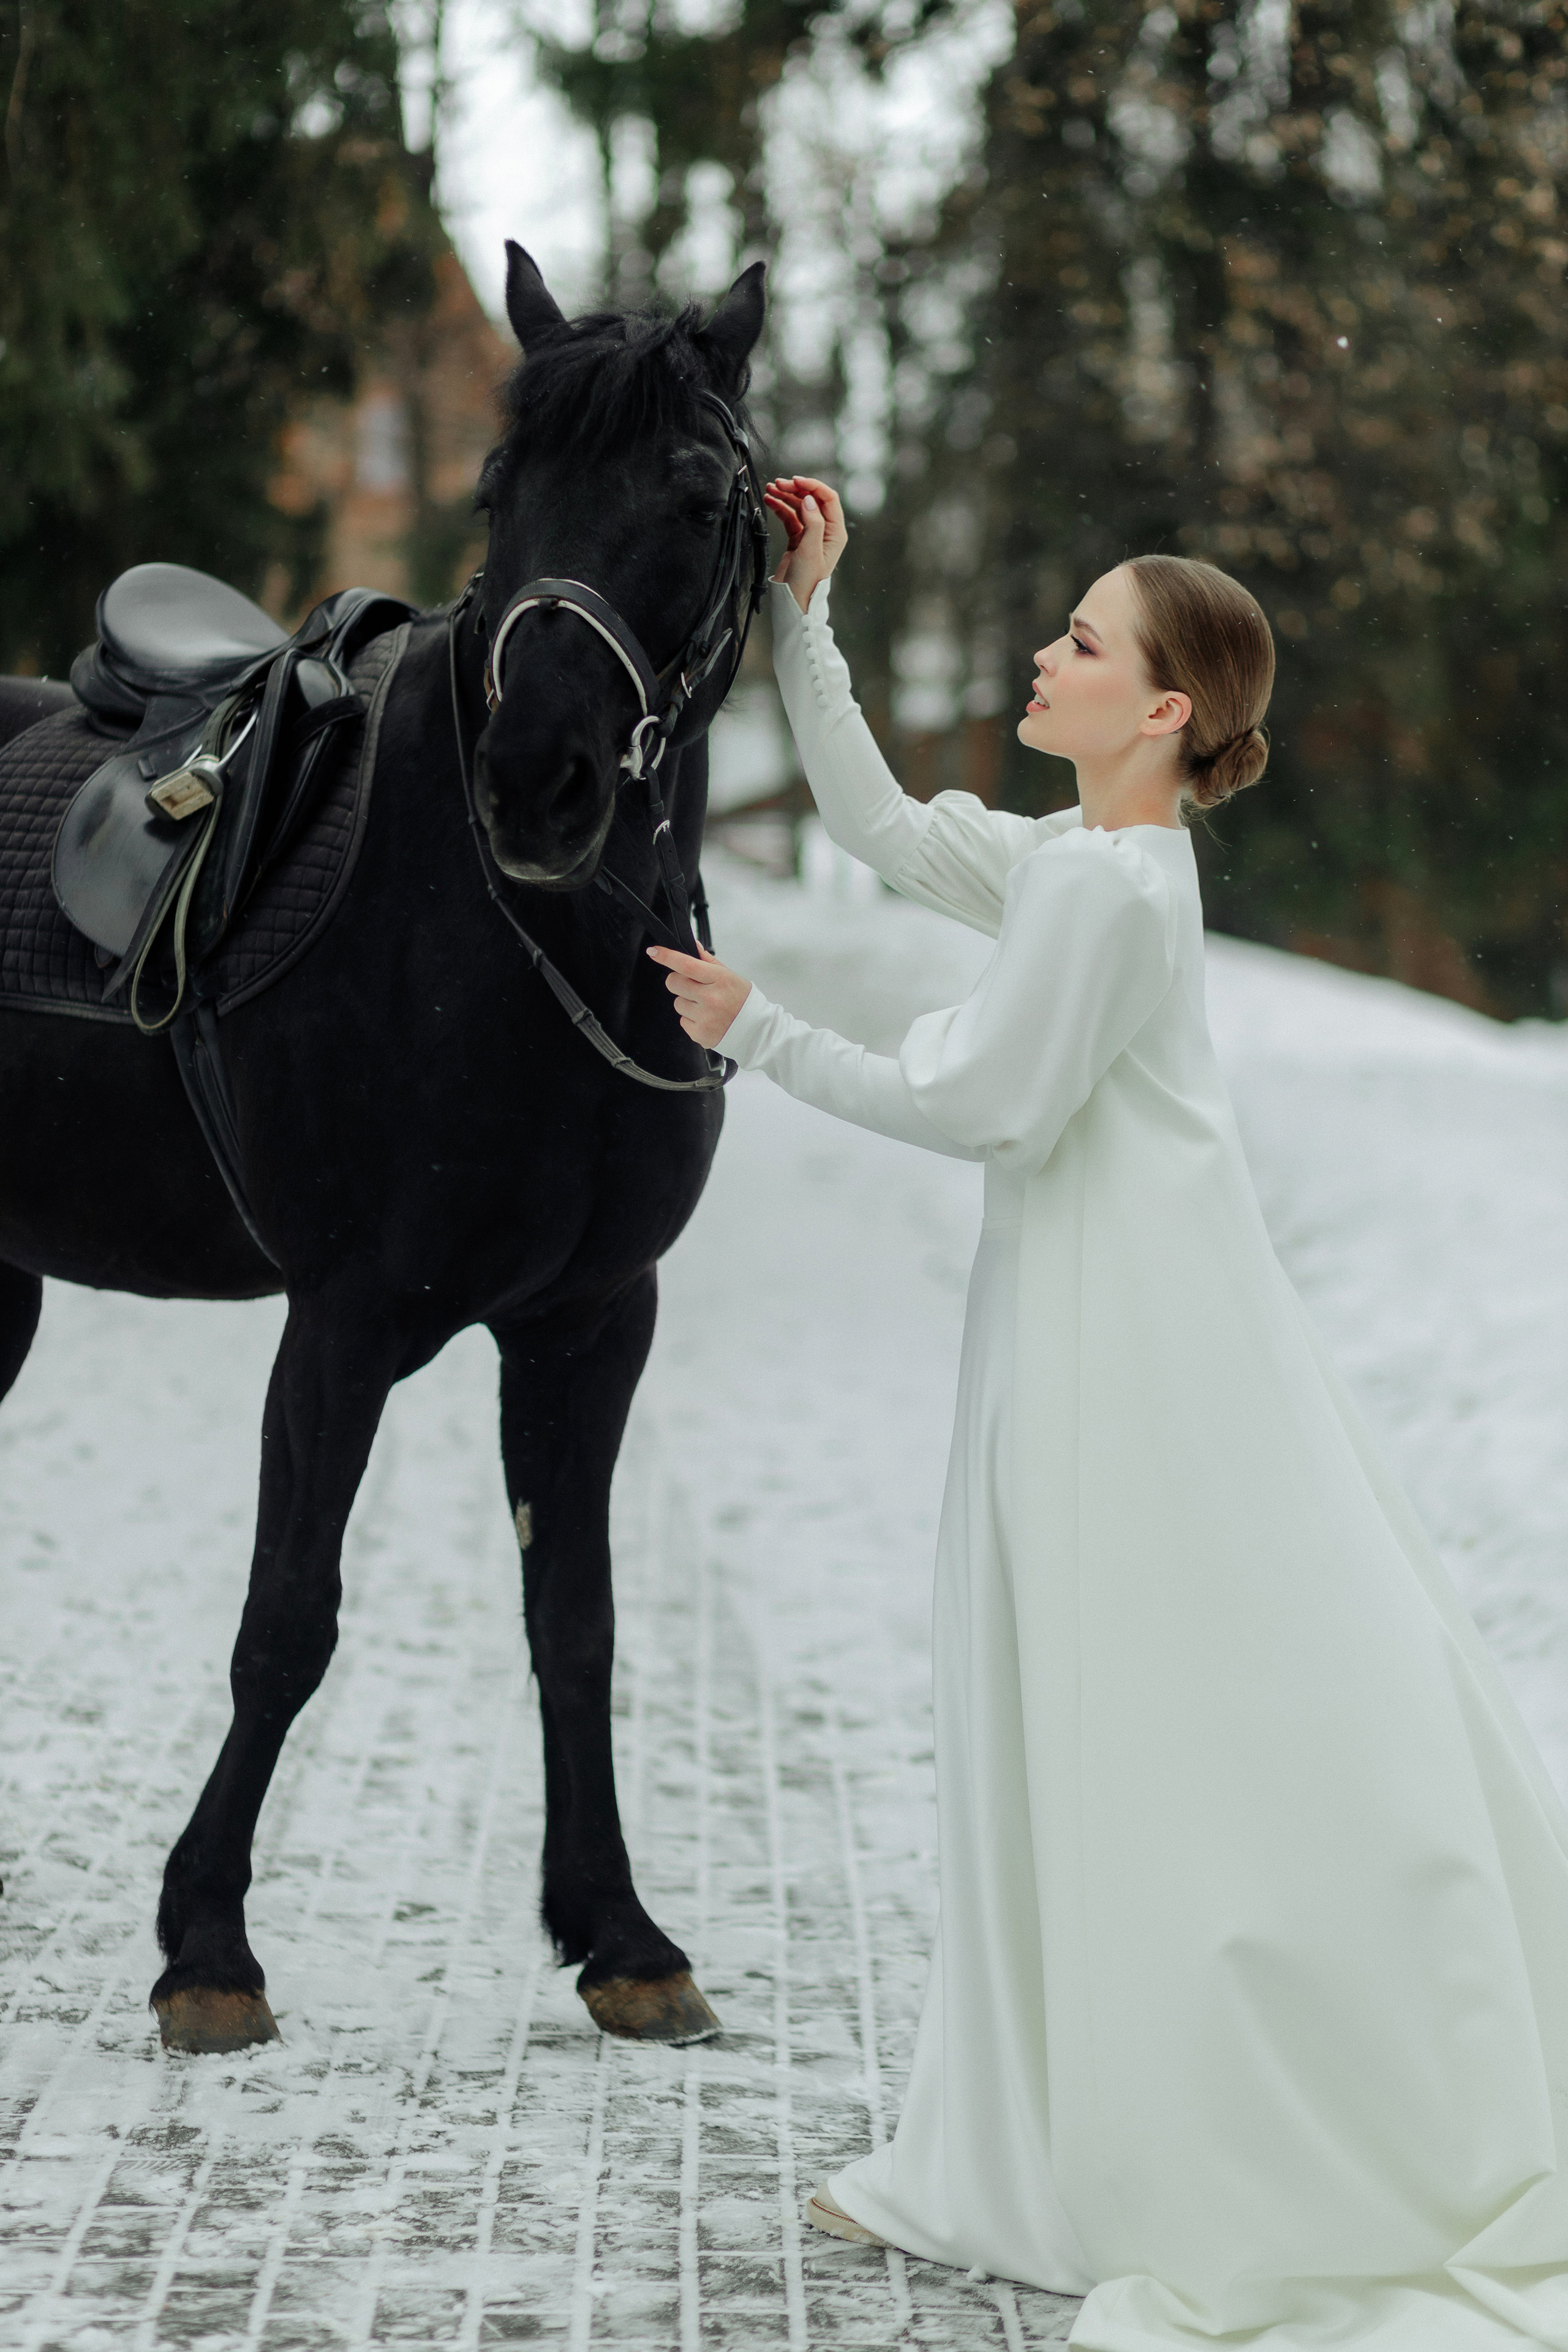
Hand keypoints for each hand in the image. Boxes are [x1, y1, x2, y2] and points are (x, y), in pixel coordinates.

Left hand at [647, 941, 750, 1047]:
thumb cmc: (742, 1000)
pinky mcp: (700, 1034)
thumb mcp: (729, 976)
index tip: (654, 951)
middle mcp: (711, 998)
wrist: (756, 1030)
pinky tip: (707, 1019)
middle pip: (674, 983)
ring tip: (706, 1007)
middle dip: (678, 982)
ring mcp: (705, 1018)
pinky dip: (692, 1019)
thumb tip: (692, 946)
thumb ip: (708, 961)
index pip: (687, 964)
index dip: (667, 957)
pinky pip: (683, 1021)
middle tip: (693, 987)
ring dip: (687, 1003)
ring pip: (677, 1003)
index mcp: (719, 979)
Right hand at [763, 475, 847, 613]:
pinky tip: (770, 501)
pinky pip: (790, 517)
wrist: (794, 600)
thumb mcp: (810, 550)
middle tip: (778, 484)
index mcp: (835, 532)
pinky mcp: (798, 539)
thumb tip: (809, 499)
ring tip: (770, 489)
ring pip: (799, 506)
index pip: (828, 499)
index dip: (812, 486)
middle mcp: (825, 531)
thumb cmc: (806, 581)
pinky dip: (780, 507)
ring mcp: (811, 534)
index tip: (795, 480)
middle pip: (812, 499)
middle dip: (795, 489)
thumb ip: (812, 523)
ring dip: (785, 496)